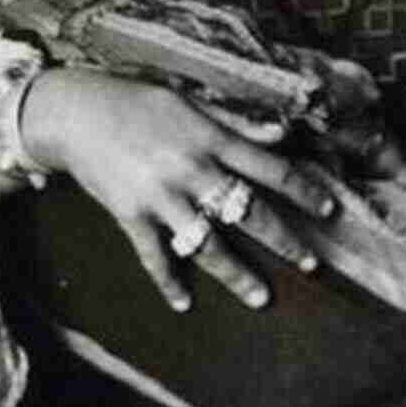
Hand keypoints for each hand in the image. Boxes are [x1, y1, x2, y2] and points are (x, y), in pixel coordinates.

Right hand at [19, 69, 334, 311]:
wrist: (75, 114)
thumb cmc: (137, 103)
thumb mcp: (191, 103)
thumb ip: (237, 124)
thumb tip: (281, 134)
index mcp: (210, 138)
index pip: (270, 168)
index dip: (304, 190)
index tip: (329, 210)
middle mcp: (191, 169)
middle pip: (247, 212)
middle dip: (283, 241)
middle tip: (311, 266)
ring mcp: (160, 196)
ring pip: (207, 243)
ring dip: (237, 274)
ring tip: (261, 298)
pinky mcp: (130, 215)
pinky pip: (154, 256)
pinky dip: (168, 281)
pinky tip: (184, 303)